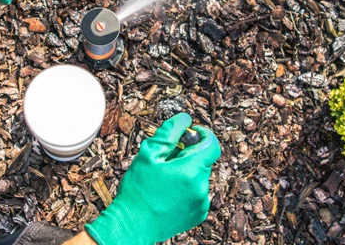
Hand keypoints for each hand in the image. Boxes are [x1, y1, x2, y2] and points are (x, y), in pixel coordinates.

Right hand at [85, 113, 220, 244]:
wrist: (132, 226)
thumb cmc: (138, 191)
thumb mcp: (148, 155)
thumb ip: (170, 132)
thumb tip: (184, 119)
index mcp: (191, 170)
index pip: (212, 144)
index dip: (203, 134)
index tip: (190, 133)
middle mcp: (201, 187)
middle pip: (203, 160)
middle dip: (188, 154)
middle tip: (166, 159)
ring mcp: (201, 203)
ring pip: (199, 177)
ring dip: (187, 172)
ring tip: (164, 179)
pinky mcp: (198, 214)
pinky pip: (197, 193)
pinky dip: (187, 188)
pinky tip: (168, 193)